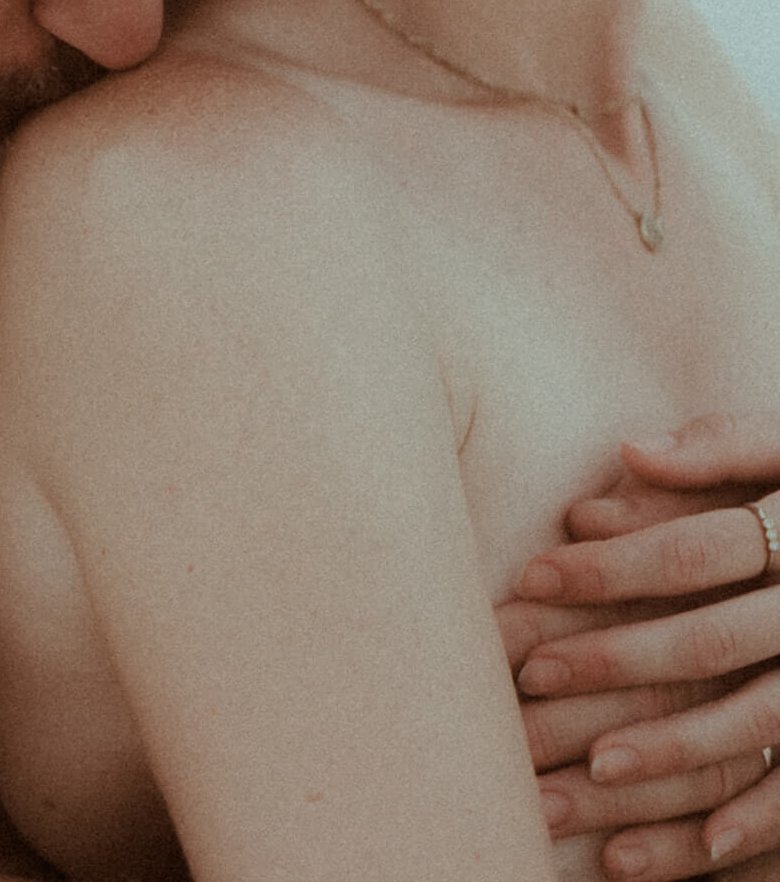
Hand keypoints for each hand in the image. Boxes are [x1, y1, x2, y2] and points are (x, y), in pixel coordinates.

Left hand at [514, 414, 779, 877]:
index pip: (693, 550)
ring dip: (674, 750)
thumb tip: (629, 452)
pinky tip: (701, 848)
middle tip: (533, 676)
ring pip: (755, 720)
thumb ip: (717, 447)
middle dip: (618, 661)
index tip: (532, 576)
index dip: (613, 565)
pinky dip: (760, 821)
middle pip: (711, 641)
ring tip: (595, 769)